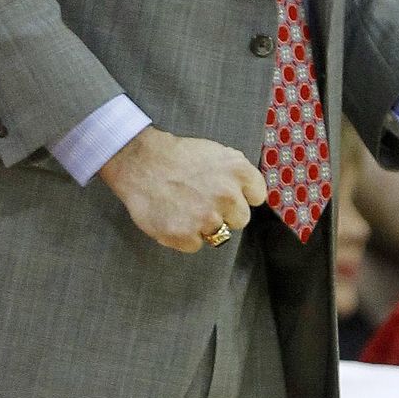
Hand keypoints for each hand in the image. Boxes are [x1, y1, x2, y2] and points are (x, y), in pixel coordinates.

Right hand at [99, 125, 266, 251]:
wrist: (141, 163)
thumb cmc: (176, 156)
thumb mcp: (215, 152)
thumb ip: (236, 172)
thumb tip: (248, 191)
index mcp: (237, 171)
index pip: (257, 196)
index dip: (243, 196)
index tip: (230, 193)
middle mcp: (227, 195)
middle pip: (240, 219)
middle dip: (225, 213)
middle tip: (203, 200)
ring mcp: (207, 218)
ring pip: (220, 235)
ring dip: (205, 226)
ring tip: (186, 207)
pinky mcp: (186, 236)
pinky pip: (195, 245)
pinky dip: (184, 235)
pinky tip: (174, 216)